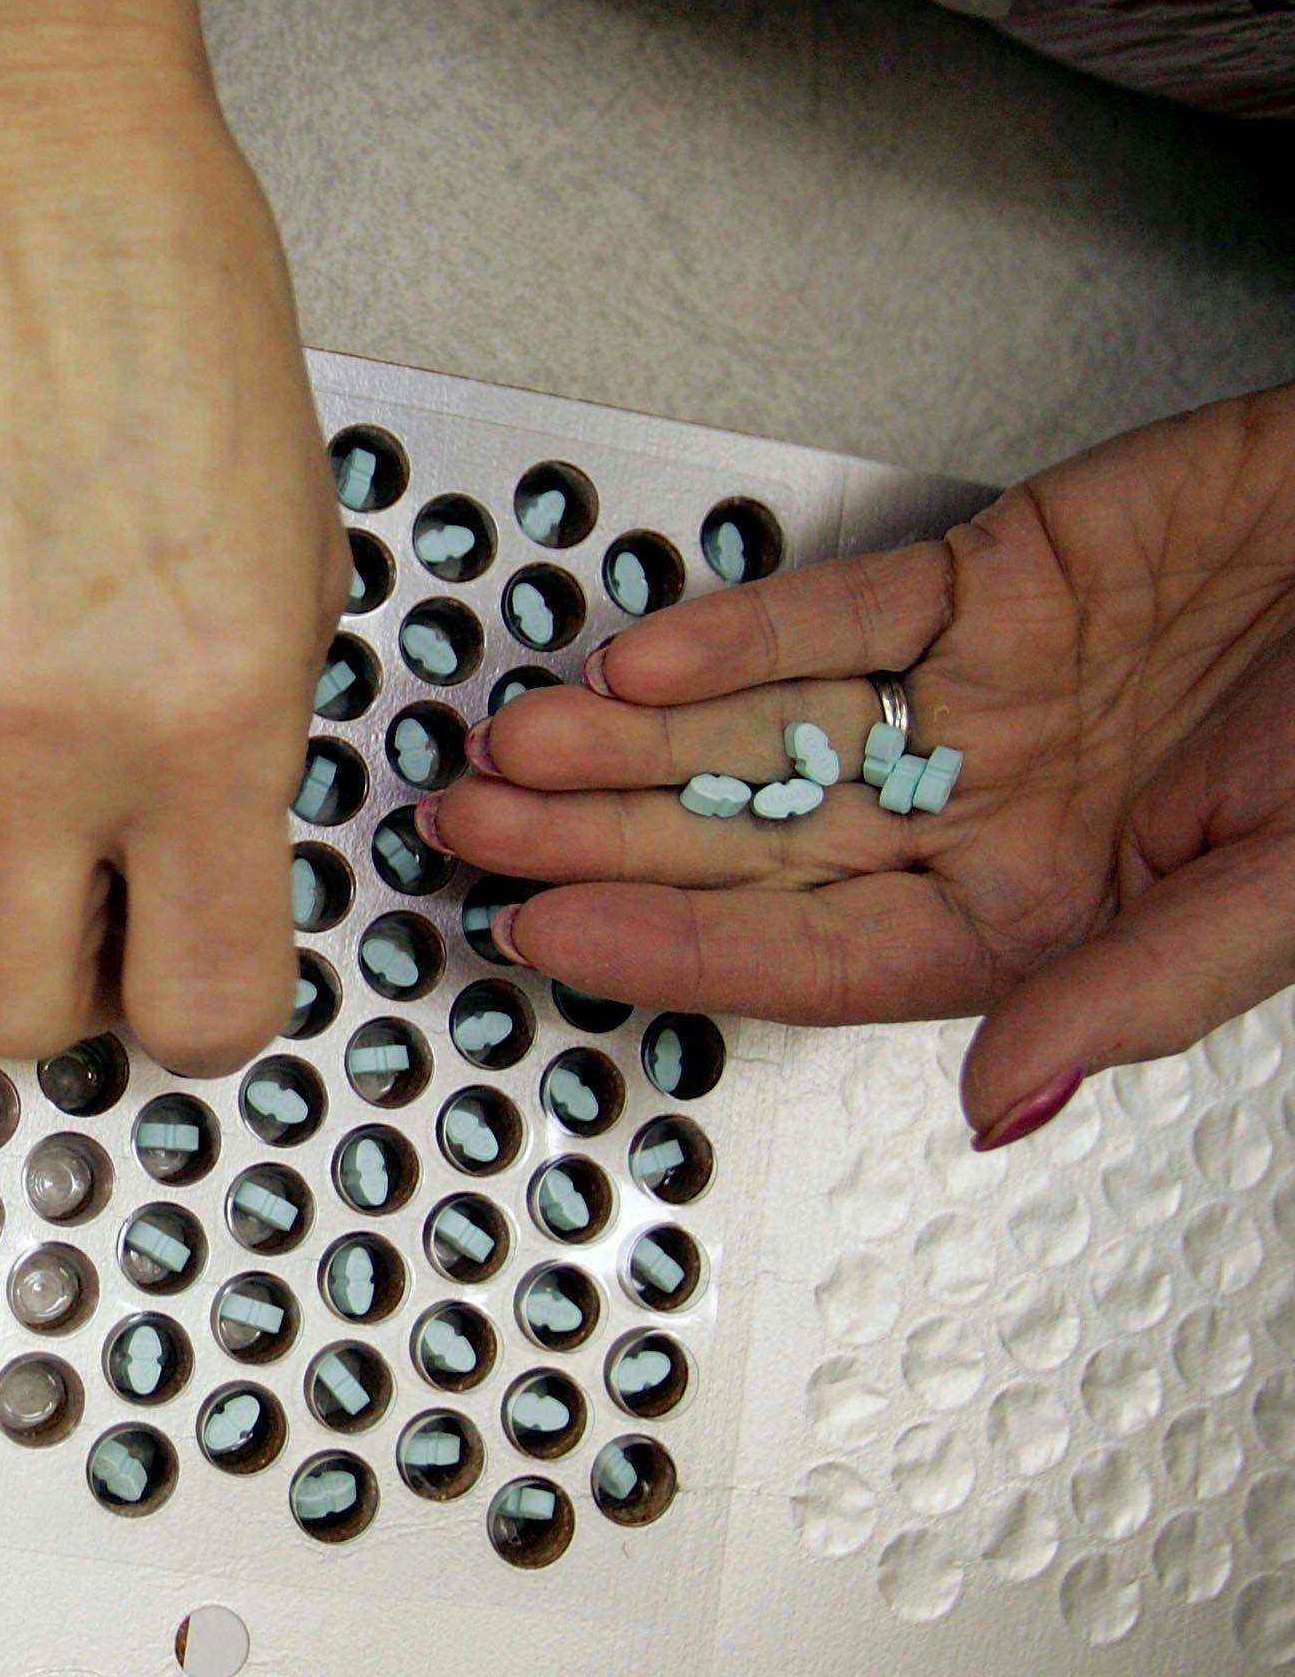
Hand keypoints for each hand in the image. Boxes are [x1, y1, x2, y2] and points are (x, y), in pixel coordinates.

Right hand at [0, 76, 342, 1070]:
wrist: (9, 177)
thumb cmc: (170, 308)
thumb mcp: (301, 545)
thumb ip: (258, 725)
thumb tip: (214, 836)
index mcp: (206, 714)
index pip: (201, 1002)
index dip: (217, 1016)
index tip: (220, 969)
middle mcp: (44, 738)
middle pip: (12, 1022)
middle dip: (73, 1010)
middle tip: (114, 936)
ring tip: (30, 866)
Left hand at [429, 383, 1294, 1146]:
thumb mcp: (1290, 887)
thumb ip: (1138, 990)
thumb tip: (997, 1100)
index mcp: (1045, 919)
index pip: (817, 961)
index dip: (678, 957)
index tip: (546, 949)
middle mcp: (990, 813)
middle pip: (754, 846)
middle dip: (601, 844)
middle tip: (463, 840)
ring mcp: (983, 697)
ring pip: (764, 729)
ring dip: (630, 743)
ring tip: (507, 751)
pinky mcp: (995, 576)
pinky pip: (841, 616)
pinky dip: (736, 635)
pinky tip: (635, 663)